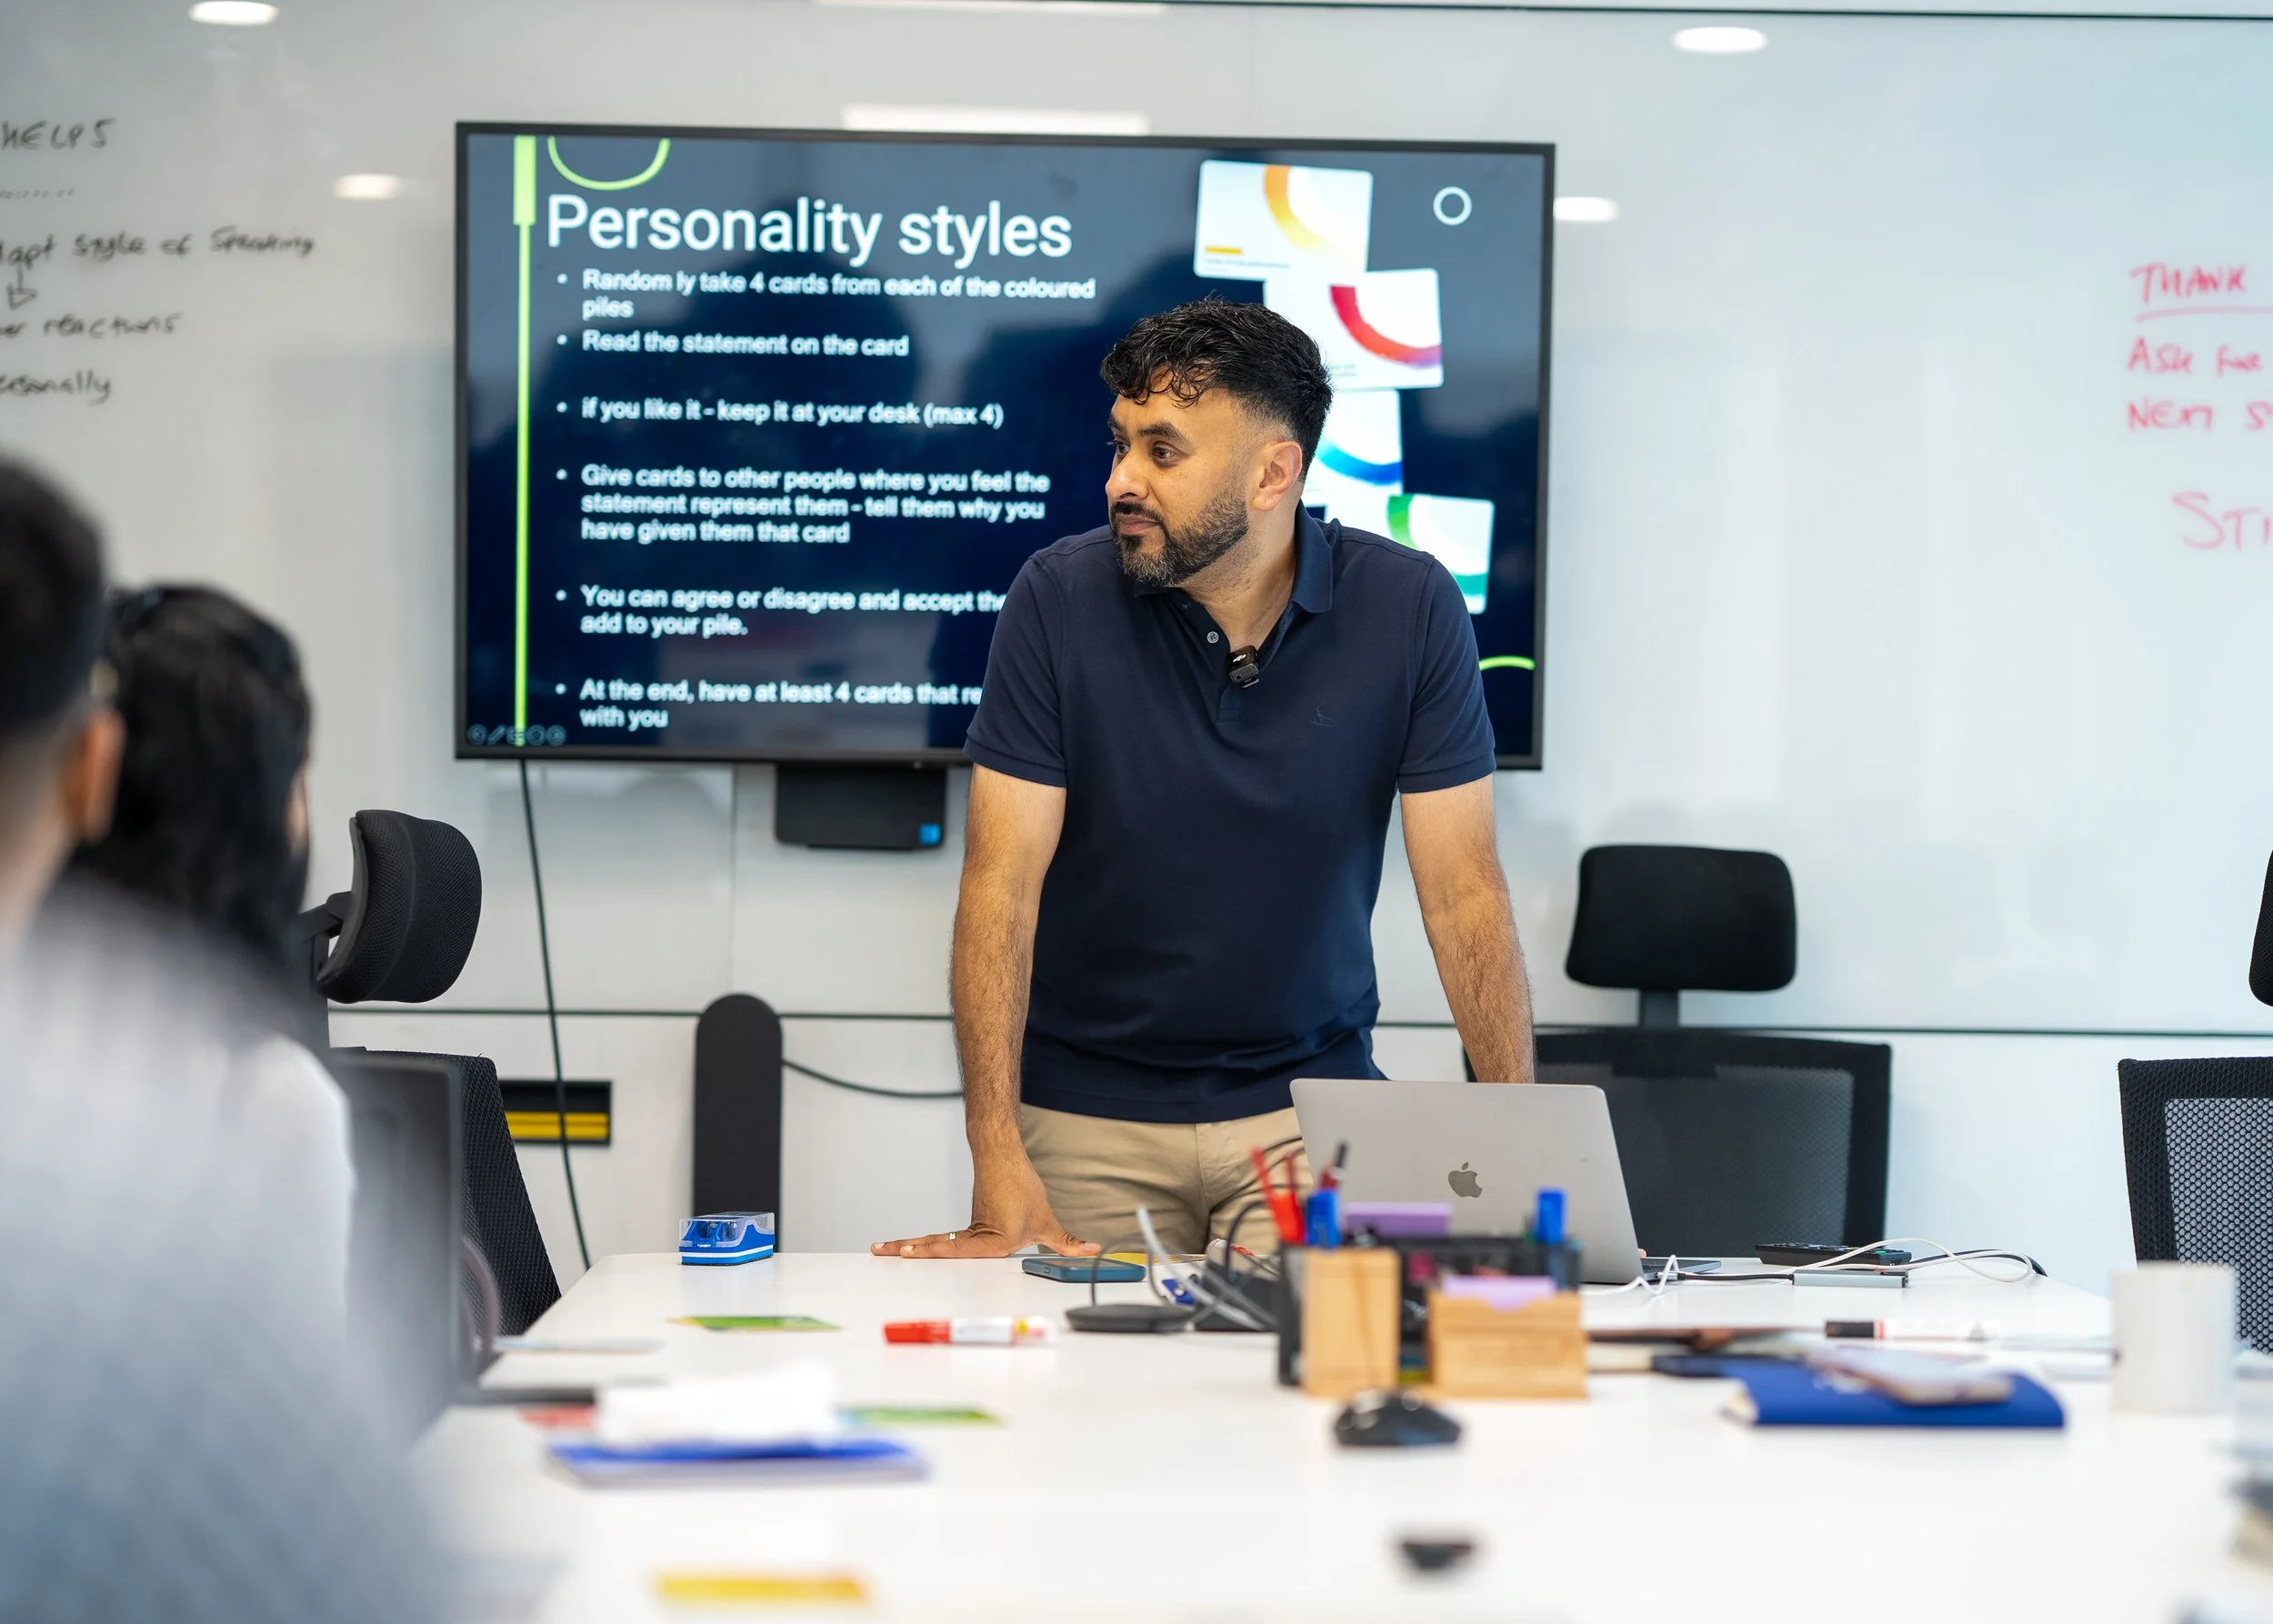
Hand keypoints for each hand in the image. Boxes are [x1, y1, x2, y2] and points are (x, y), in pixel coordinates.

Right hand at [871, 1166, 1097, 1258]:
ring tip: (880, 1249)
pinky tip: (906, 1248)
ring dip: (909, 1246)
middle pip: (936, 1246)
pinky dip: (922, 1245)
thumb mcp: (1047, 1222)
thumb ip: (1067, 1242)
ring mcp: (967, 1229)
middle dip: (907, 1250)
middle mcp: (974, 1237)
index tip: (905, 1252)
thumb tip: (1094, 1252)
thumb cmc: (1022, 1187)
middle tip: (878, 1250)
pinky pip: (942, 1240)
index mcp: (992, 1241)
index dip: (928, 1251)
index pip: (956, 1250)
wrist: (1005, 1156)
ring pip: (936, 1242)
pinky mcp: (966, 1224)